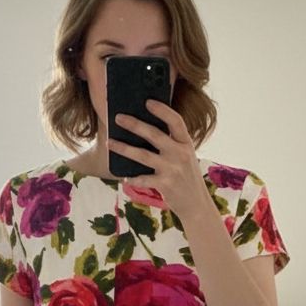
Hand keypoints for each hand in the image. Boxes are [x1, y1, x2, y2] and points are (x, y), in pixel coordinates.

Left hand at [109, 99, 210, 219]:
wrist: (196, 204)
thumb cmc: (186, 177)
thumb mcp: (185, 156)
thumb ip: (172, 143)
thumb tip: (146, 128)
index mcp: (186, 143)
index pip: (176, 121)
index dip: (162, 110)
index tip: (147, 102)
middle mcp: (180, 154)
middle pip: (154, 135)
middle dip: (134, 124)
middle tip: (118, 117)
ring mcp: (172, 169)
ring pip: (143, 155)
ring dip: (124, 148)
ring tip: (109, 142)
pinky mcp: (165, 185)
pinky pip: (143, 179)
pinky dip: (132, 178)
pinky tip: (124, 177)